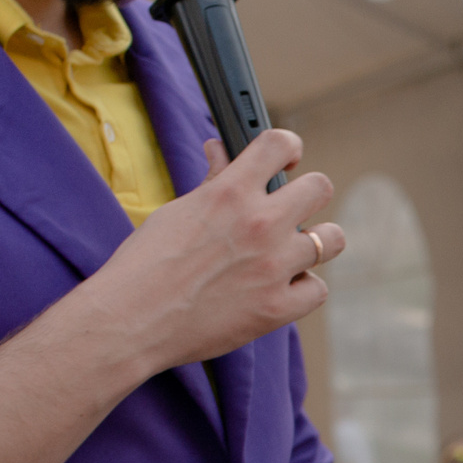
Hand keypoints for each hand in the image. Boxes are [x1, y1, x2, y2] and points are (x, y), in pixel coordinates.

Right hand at [88, 130, 344, 372]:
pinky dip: (304, 289)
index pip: (279, 144)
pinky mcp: (278, 308)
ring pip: (331, 239)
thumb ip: (213, 182)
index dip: (288, 148)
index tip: (287, 160)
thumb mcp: (178, 211)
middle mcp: (260, 224)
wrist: (131, 319)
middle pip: (321, 188)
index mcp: (230, 192)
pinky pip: (318, 289)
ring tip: (292, 251)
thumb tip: (220, 150)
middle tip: (291, 211)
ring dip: (315, 242)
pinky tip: (282, 288)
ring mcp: (274, 266)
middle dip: (307, 195)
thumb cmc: (146, 263)